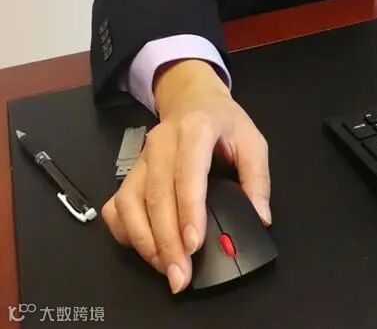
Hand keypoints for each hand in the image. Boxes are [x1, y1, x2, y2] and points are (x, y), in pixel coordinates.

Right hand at [101, 60, 270, 293]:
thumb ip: (258, 179)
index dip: (189, 209)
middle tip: (180, 276)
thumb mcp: (253, 140)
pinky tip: (145, 248)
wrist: (194, 100)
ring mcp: (142, 157)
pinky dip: (126, 231)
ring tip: (166, 267)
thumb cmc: (225, 123)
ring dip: (145, 241)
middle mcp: (162, 142)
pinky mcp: (130, 172)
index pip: (188, 171)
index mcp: (197, 128)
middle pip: (157, 194)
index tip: (194, 244)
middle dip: (167, 240)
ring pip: (131, 202)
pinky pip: (116, 205)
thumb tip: (260, 218)